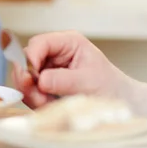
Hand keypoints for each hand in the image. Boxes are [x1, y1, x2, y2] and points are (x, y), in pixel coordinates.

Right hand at [13, 31, 133, 108]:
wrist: (120, 103)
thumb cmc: (111, 87)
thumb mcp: (89, 82)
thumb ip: (63, 79)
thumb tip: (40, 80)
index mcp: (68, 43)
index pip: (39, 43)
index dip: (31, 58)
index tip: (31, 77)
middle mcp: (55, 53)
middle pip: (27, 60)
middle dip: (29, 80)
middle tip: (39, 97)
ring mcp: (49, 68)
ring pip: (26, 77)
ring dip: (33, 93)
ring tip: (48, 103)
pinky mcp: (46, 83)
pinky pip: (31, 90)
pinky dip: (37, 100)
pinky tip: (50, 105)